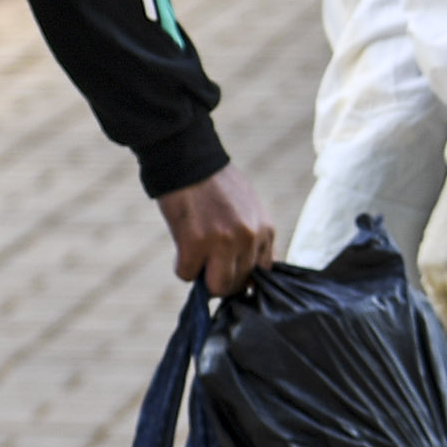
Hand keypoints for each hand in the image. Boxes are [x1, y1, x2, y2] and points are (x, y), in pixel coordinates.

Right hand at [157, 162, 278, 297]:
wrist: (189, 160)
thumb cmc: (215, 183)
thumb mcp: (249, 208)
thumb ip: (253, 237)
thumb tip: (250, 273)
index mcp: (265, 229)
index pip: (261, 273)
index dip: (241, 275)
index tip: (227, 269)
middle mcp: (248, 238)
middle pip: (238, 284)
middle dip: (221, 279)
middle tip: (207, 265)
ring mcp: (223, 242)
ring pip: (217, 286)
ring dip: (203, 278)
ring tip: (195, 259)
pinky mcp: (194, 244)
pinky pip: (187, 275)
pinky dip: (181, 266)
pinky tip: (181, 248)